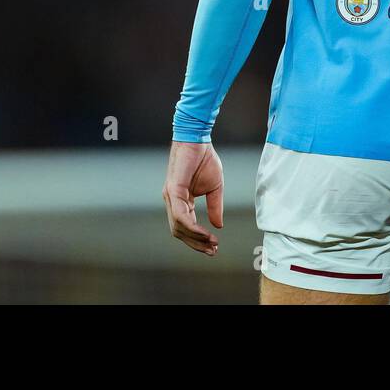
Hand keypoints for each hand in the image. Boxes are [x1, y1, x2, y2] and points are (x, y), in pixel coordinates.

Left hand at [162, 141, 224, 255]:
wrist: (198, 139)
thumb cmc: (205, 159)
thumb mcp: (215, 188)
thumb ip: (215, 206)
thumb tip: (218, 226)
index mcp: (181, 201)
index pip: (186, 227)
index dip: (199, 239)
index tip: (214, 247)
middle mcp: (172, 201)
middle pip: (180, 231)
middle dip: (197, 244)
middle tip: (213, 251)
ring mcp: (171, 197)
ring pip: (178, 227)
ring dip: (196, 238)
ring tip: (212, 243)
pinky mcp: (173, 190)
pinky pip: (180, 215)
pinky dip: (192, 227)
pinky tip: (205, 232)